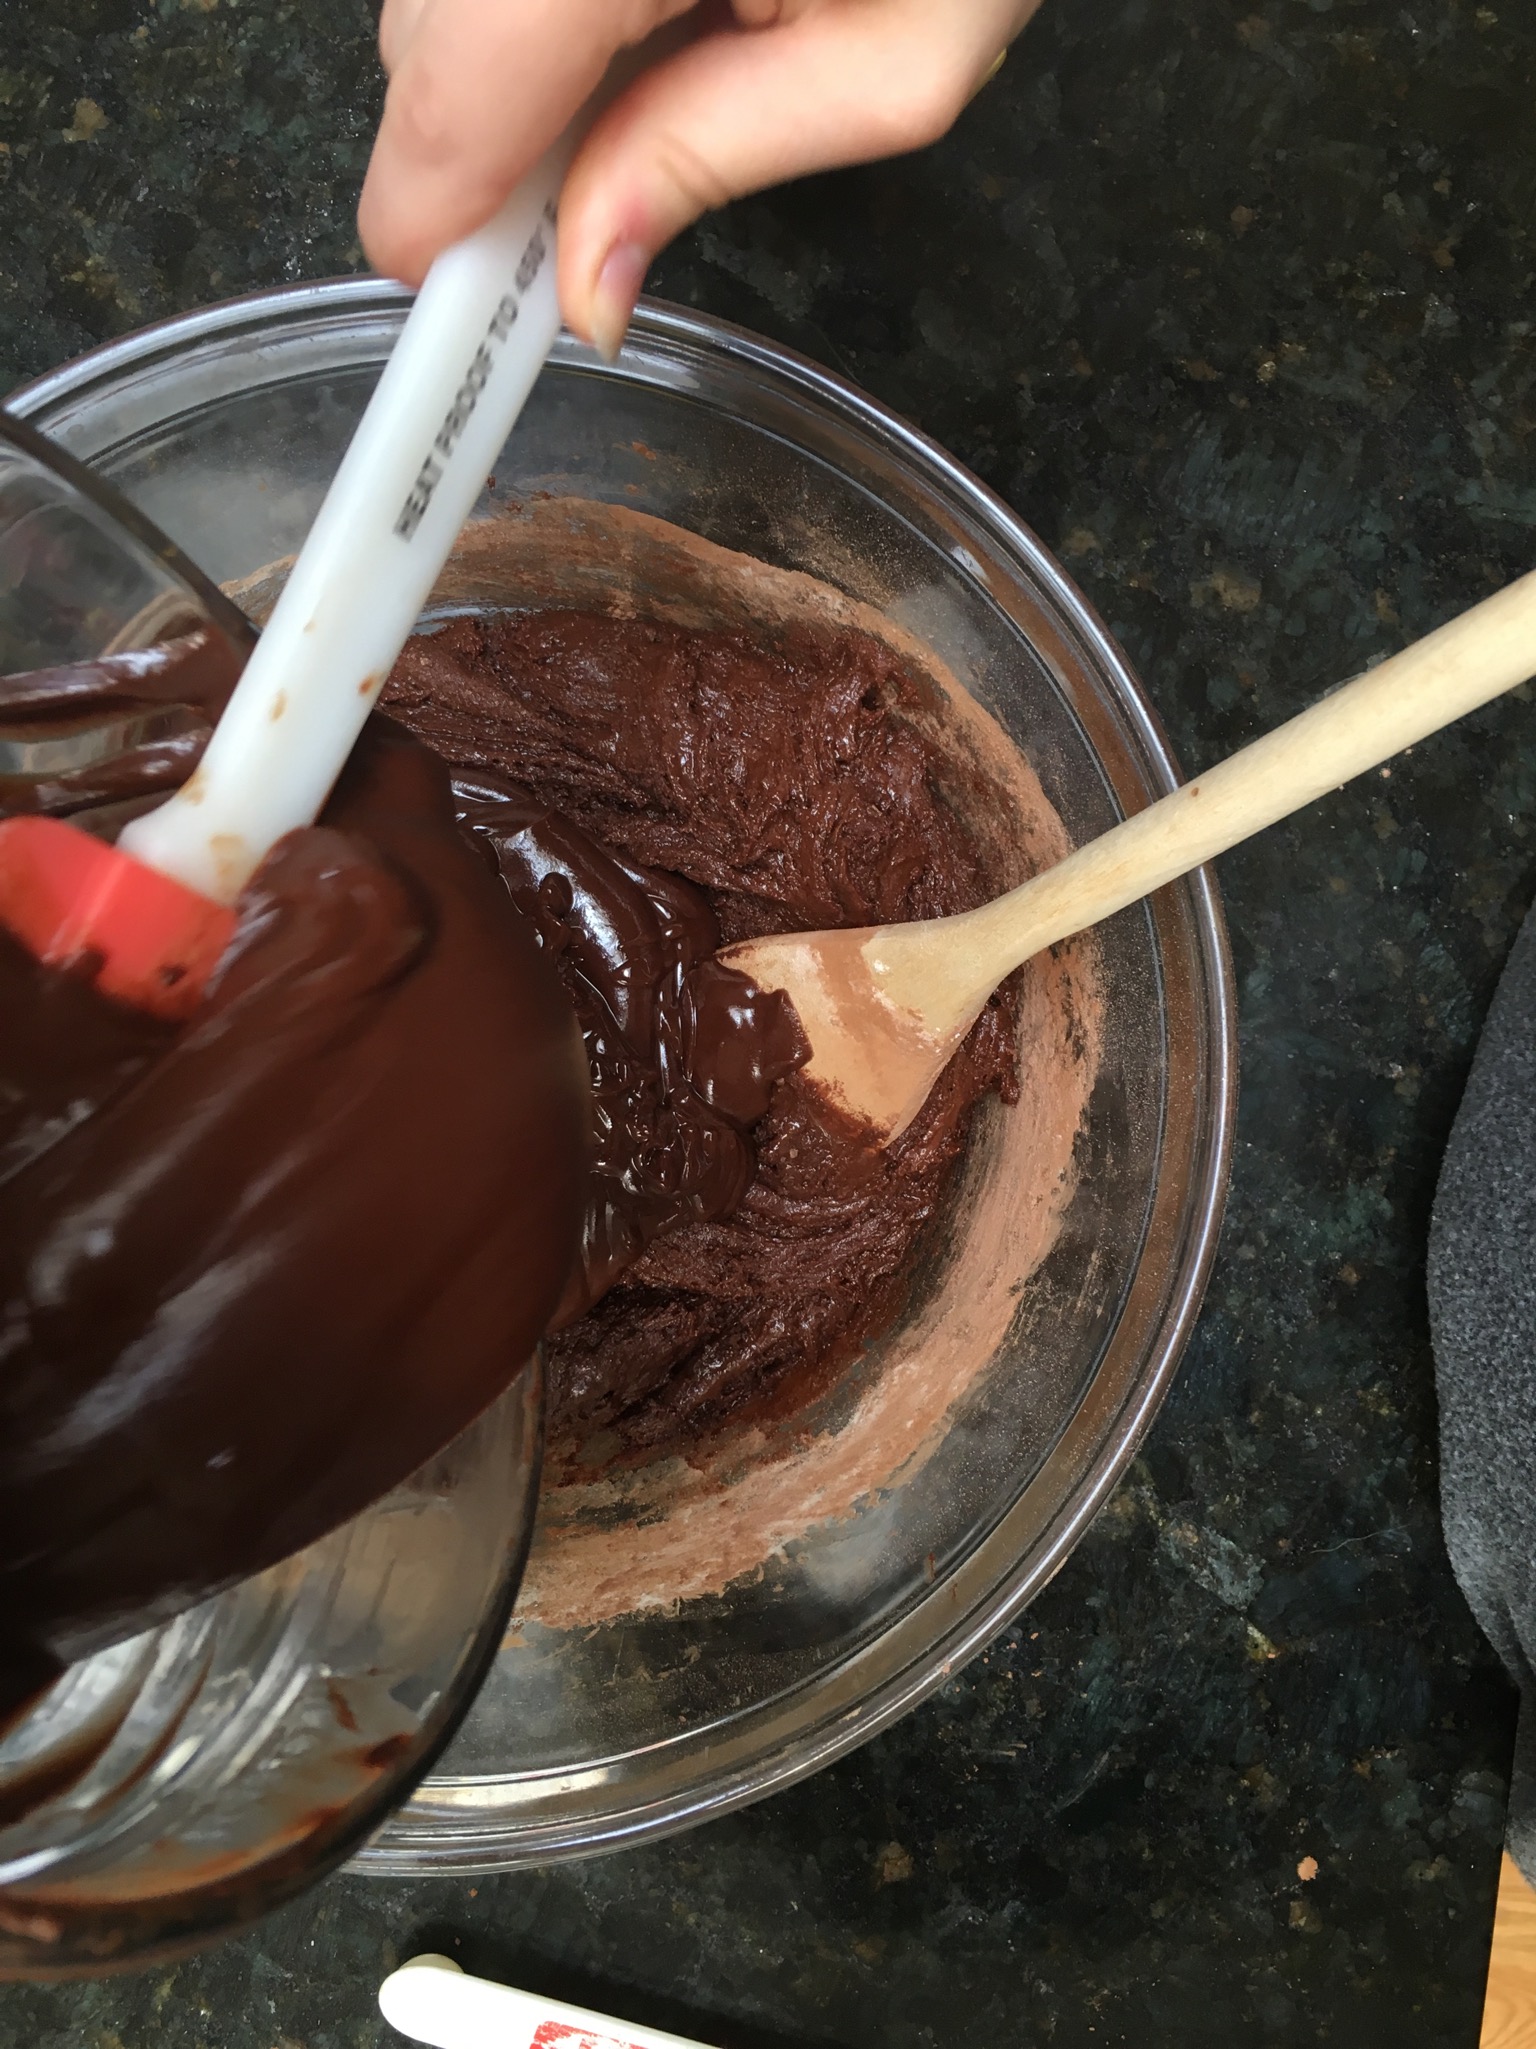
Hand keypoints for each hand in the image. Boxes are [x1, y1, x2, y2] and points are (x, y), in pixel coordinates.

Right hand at [358, 0, 1037, 356]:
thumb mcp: (890, 64)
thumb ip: (711, 158)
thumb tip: (585, 283)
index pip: (455, 79)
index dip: (436, 212)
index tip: (459, 307)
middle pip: (423, 39)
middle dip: (481, 145)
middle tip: (581, 208)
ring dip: (505, 68)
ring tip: (643, 69)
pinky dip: (525, 13)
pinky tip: (625, 20)